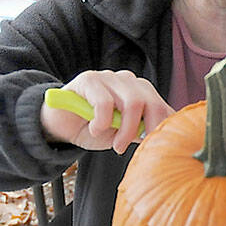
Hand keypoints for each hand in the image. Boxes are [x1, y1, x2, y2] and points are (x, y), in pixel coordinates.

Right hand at [39, 70, 173, 153]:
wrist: (60, 125)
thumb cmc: (94, 129)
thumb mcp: (123, 134)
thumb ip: (142, 131)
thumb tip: (164, 138)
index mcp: (142, 93)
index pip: (163, 107)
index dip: (165, 127)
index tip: (162, 146)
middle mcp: (129, 82)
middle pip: (152, 103)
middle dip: (148, 129)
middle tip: (138, 147)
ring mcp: (110, 77)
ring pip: (132, 102)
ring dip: (125, 129)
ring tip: (116, 145)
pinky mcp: (89, 79)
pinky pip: (105, 101)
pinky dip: (103, 121)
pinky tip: (95, 129)